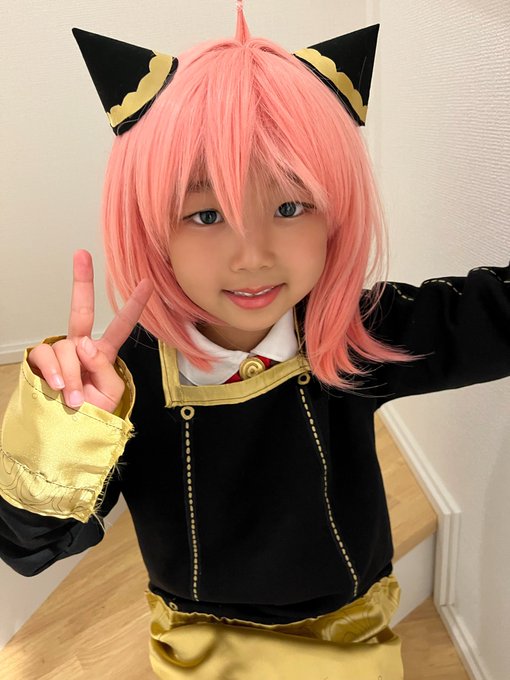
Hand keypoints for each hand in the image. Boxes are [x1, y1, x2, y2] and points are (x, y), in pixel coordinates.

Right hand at [28, 250, 152, 412]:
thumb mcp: (110, 394)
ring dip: (71, 374)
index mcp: (103, 354)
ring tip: (73, 397)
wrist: (69, 434)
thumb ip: (104, 368)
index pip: (120, 326)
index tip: (147, 282)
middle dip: (82, 281)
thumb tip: (84, 344)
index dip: (134, 305)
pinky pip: (45, 353)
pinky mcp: (40, 362)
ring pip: (66, 347)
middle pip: (81, 310)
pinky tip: (57, 385)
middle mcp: (81, 349)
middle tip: (81, 254)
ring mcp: (60, 353)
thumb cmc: (92, 415)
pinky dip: (53, 369)